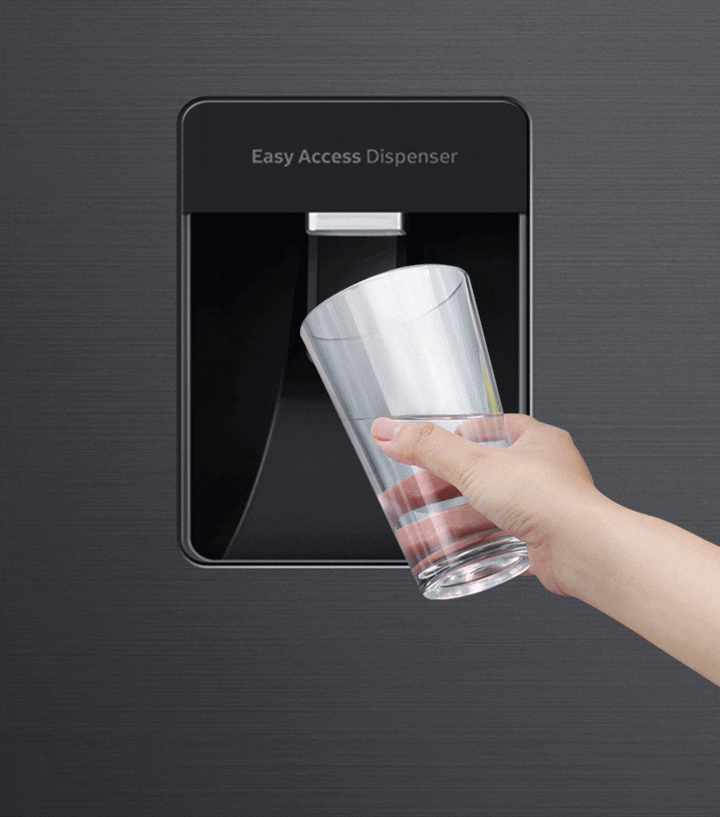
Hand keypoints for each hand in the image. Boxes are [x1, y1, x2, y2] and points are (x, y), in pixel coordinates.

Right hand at [371, 414, 602, 596]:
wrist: (583, 550)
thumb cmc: (549, 499)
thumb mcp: (474, 464)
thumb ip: (427, 447)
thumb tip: (388, 431)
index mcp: (535, 441)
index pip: (492, 428)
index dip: (460, 434)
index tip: (433, 442)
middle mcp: (541, 473)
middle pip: (477, 476)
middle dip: (437, 488)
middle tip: (405, 495)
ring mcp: (541, 509)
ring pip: (483, 513)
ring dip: (446, 522)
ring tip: (413, 533)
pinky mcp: (538, 542)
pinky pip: (495, 542)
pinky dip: (467, 548)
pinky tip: (445, 554)